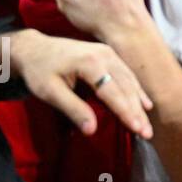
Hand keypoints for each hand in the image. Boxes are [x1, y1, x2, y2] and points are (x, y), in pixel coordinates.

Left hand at [7, 29, 152, 137]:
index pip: (113, 92)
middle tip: (147, 133)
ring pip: (130, 80)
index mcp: (90, 62)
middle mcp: (105, 55)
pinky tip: (144, 103)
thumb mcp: (50, 92)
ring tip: (146, 124)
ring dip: (139, 103)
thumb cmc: (39, 71)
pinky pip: (127, 74)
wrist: (34, 48)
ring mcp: (108, 53)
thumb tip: (92, 130)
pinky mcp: (109, 54)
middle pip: (126, 87)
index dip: (126, 112)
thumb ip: (73, 109)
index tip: (137, 129)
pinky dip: (136, 91)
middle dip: (136, 111)